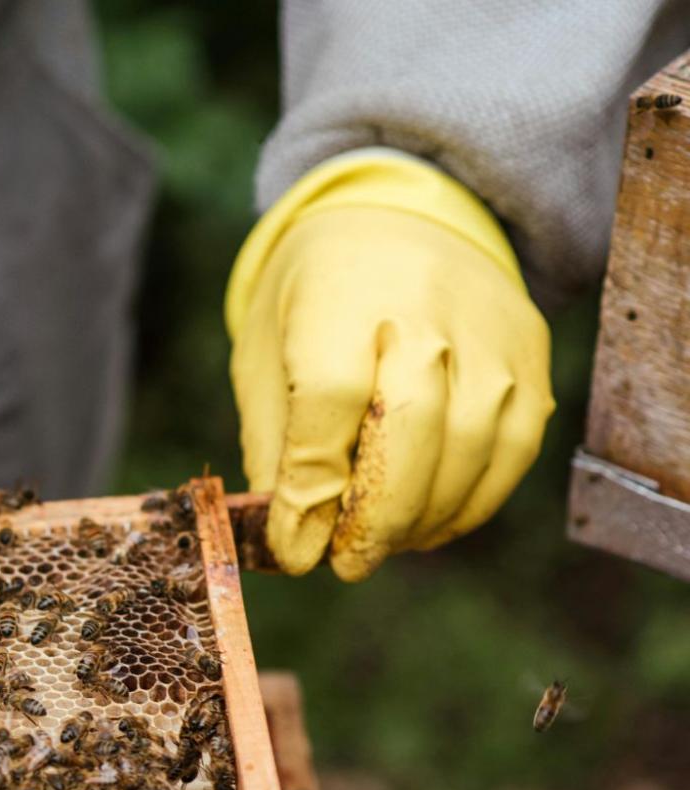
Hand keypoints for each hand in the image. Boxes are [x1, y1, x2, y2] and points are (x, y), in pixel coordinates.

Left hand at [228, 152, 554, 579]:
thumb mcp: (267, 355)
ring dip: (425, 517)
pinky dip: (473, 501)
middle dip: (376, 516)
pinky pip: (514, 446)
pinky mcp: (530, 353)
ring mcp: (488, 332)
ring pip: (472, 446)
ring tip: (383, 545)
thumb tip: (291, 537)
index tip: (297, 548)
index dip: (314, 487)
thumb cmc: (314, 303)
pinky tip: (430, 524)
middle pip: (411, 428)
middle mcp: (424, 311)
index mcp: (339, 300)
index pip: (330, 400)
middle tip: (346, 563)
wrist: (398, 219)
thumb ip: (278, 443)